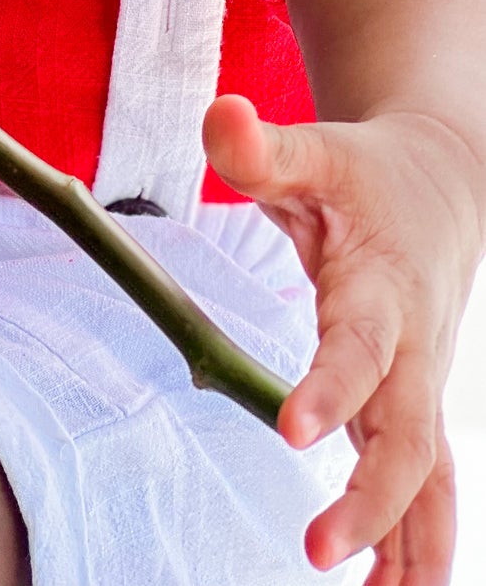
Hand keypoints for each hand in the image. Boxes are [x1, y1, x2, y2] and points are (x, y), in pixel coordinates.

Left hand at [206, 96, 482, 583]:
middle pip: (409, 437)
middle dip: (374, 500)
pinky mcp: (414, 406)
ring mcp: (421, 386)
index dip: (333, 389)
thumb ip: (261, 146)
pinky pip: (428, 486)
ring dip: (415, 546)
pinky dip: (417, 543)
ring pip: (434, 480)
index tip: (295, 433)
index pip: (361, 349)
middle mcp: (413, 351)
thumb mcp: (314, 149)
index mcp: (382, 290)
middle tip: (316, 548)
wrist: (441, 187)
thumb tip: (218, 115)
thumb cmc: (361, 173)